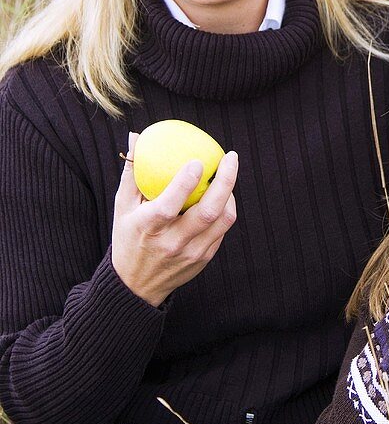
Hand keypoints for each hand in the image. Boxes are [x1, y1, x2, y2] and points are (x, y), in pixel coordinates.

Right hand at [111, 132, 238, 306]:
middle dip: (225, 181)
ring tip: (228, 172)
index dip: (186, 182)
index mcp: (148, 229)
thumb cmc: (128, 237)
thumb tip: (136, 136)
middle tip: (230, 156)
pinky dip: (226, 208)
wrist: (136, 286)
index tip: (198, 160)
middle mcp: (172, 243)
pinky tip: (223, 193)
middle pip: (208, 211)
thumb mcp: (122, 207)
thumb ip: (132, 173)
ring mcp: (191, 254)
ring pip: (222, 220)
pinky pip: (222, 229)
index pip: (169, 205)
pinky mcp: (204, 259)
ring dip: (230, 193)